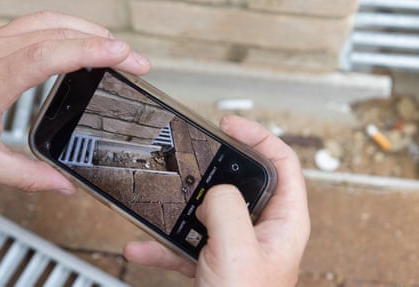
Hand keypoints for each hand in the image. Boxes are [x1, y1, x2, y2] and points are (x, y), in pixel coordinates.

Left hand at [0, 11, 149, 193]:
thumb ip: (26, 176)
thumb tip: (63, 186)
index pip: (46, 56)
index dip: (87, 52)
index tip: (121, 55)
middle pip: (56, 31)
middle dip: (102, 42)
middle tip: (134, 61)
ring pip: (48, 21)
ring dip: (87, 30)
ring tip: (116, 49)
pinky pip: (36, 24)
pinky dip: (68, 30)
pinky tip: (82, 44)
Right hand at [124, 115, 309, 285]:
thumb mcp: (238, 251)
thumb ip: (227, 209)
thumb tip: (216, 190)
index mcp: (283, 221)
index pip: (281, 162)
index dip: (258, 137)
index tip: (230, 125)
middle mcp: (262, 229)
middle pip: (241, 182)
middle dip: (213, 171)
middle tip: (193, 156)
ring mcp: (236, 244)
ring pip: (208, 212)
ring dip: (180, 211)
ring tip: (162, 206)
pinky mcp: (214, 261)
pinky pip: (187, 243)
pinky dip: (164, 244)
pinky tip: (141, 246)